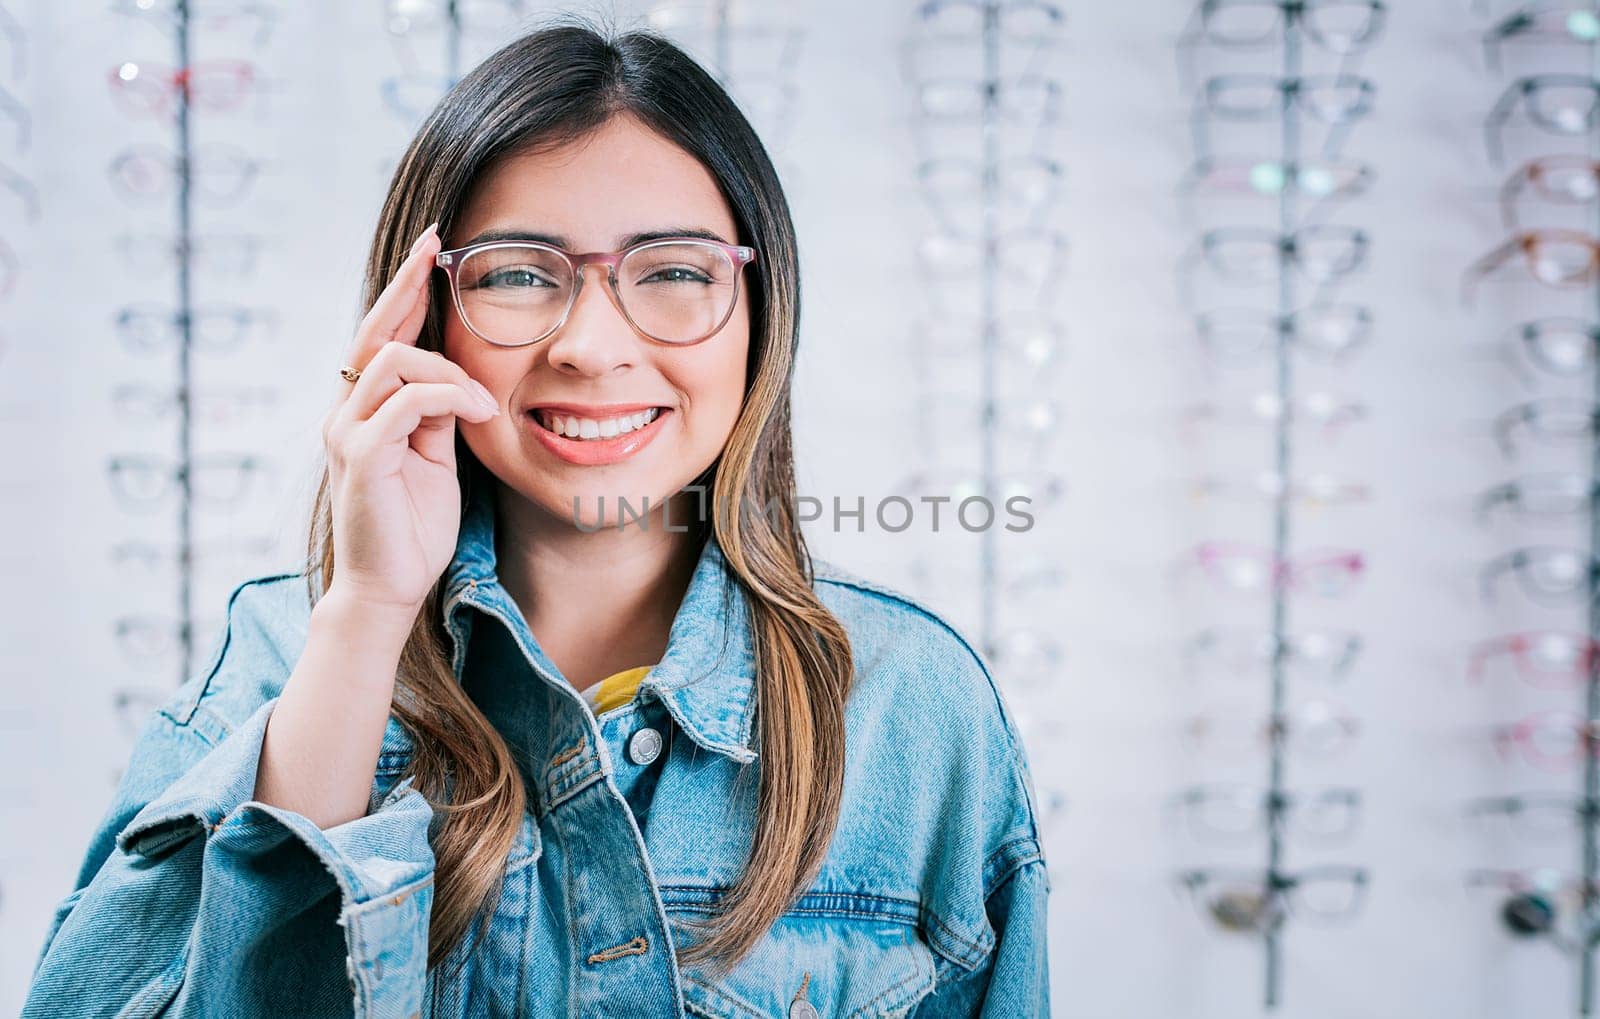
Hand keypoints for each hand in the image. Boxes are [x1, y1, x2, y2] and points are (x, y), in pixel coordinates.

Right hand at [318, 222, 500, 615]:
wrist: (390, 586)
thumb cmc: (414, 526)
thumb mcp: (436, 456)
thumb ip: (439, 412)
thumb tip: (459, 376)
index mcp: (365, 409)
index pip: (382, 335)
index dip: (405, 291)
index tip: (432, 252)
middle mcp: (347, 413)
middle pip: (373, 330)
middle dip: (407, 284)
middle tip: (436, 248)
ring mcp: (348, 433)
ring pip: (393, 361)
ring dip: (448, 369)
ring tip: (482, 403)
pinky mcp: (361, 457)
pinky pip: (405, 403)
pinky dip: (446, 396)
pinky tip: (476, 412)